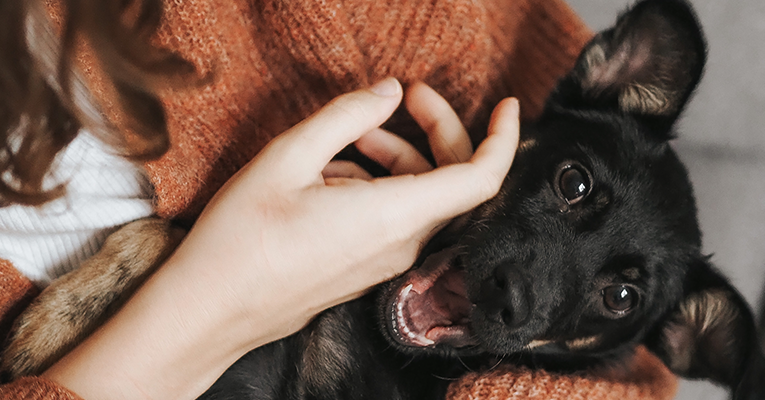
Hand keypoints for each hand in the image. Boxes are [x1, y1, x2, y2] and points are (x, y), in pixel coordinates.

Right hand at [42, 78, 519, 399]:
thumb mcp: (287, 158)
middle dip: (437, 130)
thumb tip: (388, 92)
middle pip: (452, 181)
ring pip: (421, 198)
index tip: (504, 105)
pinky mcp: (369, 268)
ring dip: (399, 156)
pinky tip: (332, 172)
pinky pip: (396, 219)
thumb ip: (346, 117)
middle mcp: (402, 244)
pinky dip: (380, 183)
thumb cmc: (241, 239)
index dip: (502, 138)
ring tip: (352, 136)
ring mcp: (386, 261)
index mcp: (394, 216)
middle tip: (404, 96)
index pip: (481, 179)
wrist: (210, 312)